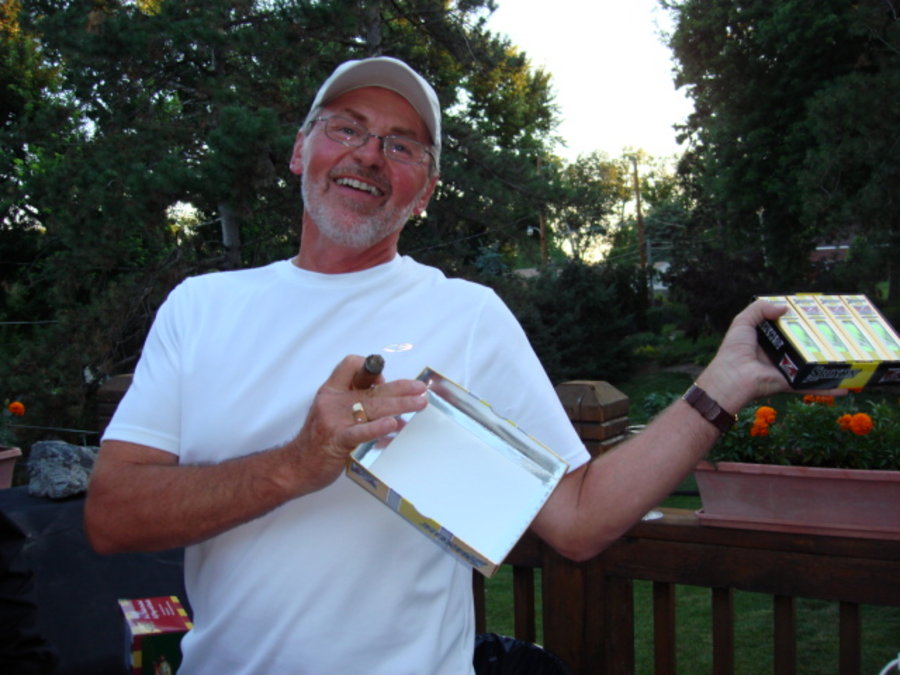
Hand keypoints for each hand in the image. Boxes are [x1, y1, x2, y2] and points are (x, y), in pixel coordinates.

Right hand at [282, 355, 426, 493]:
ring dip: (400, 405)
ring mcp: (334, 421)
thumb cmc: (318, 440)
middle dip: (400, 387)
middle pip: (371, 388)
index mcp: (331, 391)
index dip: (371, 369)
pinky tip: (392, 424)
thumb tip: (385, 391)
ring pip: (373, 407)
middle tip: (420, 388)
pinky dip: (377, 427)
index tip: (383, 381)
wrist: (295, 467)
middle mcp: (333, 402)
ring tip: (419, 403)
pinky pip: (360, 432)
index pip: (350, 365)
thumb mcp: (331, 411)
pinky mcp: (337, 441)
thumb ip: (354, 400)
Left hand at [697, 300, 846, 413]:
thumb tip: (785, 307)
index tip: (817, 314)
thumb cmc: (735, 350)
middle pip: (802, 345)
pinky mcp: (790, 383)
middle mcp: (778, 354)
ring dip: (827, 363)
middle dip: (819, 339)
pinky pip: (811, 386)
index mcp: (768, 340)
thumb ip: (759, 309)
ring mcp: (786, 370)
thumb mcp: (742, 322)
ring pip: (810, 365)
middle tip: (839, 331)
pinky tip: (844, 389)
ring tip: (847, 356)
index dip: (800, 321)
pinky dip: (827, 389)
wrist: (733, 377)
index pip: (787, 328)